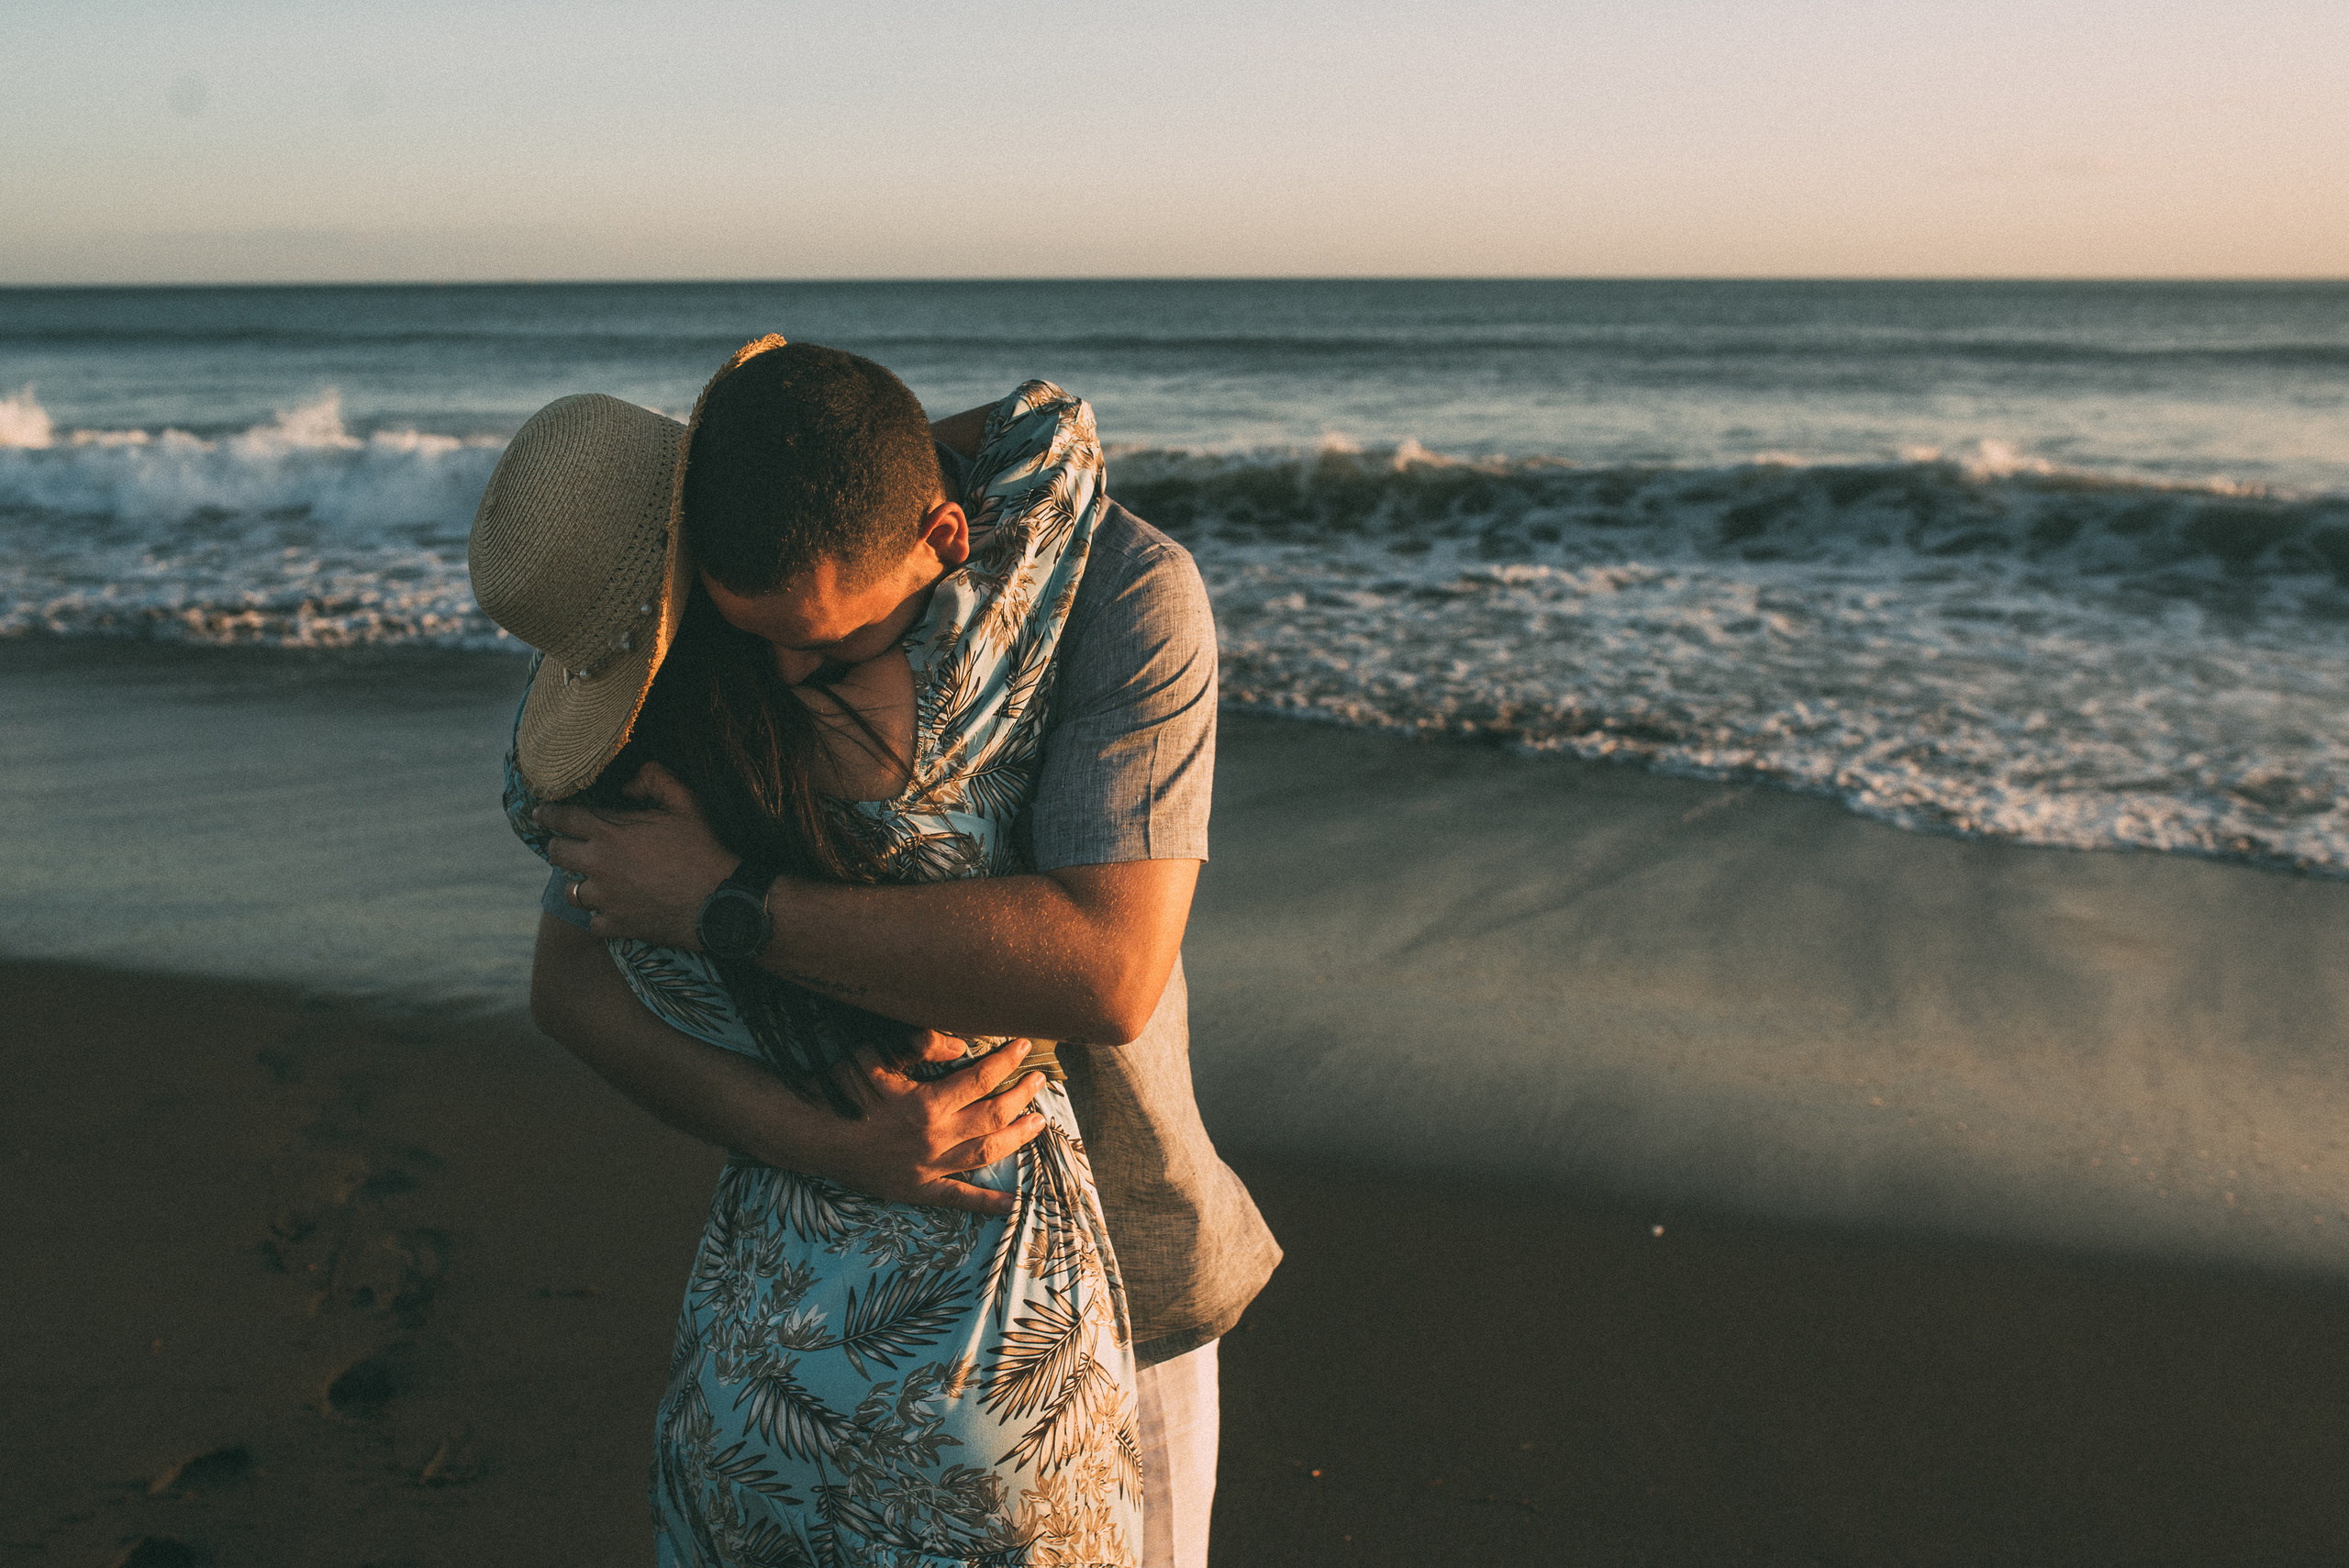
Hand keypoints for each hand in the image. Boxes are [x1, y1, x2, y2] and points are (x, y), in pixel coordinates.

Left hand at [537, 762, 736, 947]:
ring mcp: (605, 898)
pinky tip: (615, 909)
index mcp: (610, 833)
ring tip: (595, 881)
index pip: (562, 818)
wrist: (720, 902)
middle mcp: (598, 865)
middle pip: (556, 854)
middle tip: (569, 846)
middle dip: (559, 846)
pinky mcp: (615, 925)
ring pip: (571, 891)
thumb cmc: (703, 849)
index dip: (547, 813)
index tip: (540, 813)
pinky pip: (593, 921)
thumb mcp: (686, 802)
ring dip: (581, 883)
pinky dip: (601, 915)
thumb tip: (626, 783)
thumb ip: (654, 779)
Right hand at [807, 1033, 1049, 1213]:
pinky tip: (1012, 1204)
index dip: (1006, 1060)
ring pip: (987, 1153)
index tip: (1024, 1045)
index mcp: (928, 1104)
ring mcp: (930, 1167)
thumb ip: (919, 1046)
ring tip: (1039, 1123)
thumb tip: (961, 1045)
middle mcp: (936, 1138)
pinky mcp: (919, 1190)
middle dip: (1021, 1095)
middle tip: (1039, 1080)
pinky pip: (959, 1199)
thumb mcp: (877, 1057)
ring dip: (1017, 1138)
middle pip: (994, 1115)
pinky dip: (987, 1203)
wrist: (811, 1137)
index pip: (981, 1077)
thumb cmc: (841, 1091)